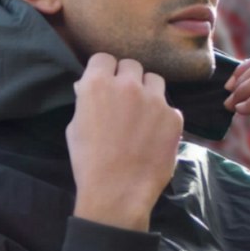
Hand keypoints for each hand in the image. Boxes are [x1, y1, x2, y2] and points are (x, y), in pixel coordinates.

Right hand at [68, 53, 183, 229]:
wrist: (117, 192)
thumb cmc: (89, 162)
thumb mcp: (75, 127)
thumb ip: (86, 100)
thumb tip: (90, 87)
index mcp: (97, 84)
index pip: (104, 58)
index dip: (104, 72)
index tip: (106, 84)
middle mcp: (128, 85)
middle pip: (132, 65)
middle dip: (127, 79)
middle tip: (125, 100)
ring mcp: (154, 100)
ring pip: (155, 80)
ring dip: (148, 91)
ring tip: (143, 114)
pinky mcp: (174, 117)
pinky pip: (169, 107)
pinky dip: (162, 117)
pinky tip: (154, 135)